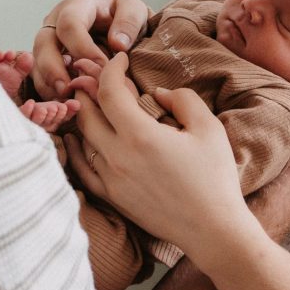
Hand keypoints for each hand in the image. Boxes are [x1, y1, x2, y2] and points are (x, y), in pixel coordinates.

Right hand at [31, 0, 148, 99]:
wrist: (119, 21)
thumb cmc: (125, 15)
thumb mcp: (135, 10)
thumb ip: (130, 22)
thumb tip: (117, 43)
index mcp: (78, 5)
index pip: (70, 24)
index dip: (83, 48)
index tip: (102, 67)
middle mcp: (56, 21)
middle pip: (44, 42)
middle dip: (53, 68)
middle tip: (67, 90)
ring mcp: (49, 40)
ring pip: (37, 61)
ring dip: (48, 83)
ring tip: (64, 101)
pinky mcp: (48, 57)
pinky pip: (40, 75)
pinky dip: (49, 90)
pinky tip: (64, 103)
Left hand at [65, 54, 248, 264]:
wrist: (213, 230)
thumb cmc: (215, 178)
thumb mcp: (209, 128)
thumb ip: (183, 100)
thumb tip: (159, 93)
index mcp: (140, 135)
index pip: (109, 91)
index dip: (111, 69)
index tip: (120, 59)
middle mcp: (117, 156)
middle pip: (88, 111)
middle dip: (90, 87)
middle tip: (96, 72)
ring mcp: (111, 179)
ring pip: (82, 137)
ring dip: (83, 114)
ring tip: (88, 99)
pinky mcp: (112, 197)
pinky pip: (81, 168)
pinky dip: (74, 149)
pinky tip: (74, 138)